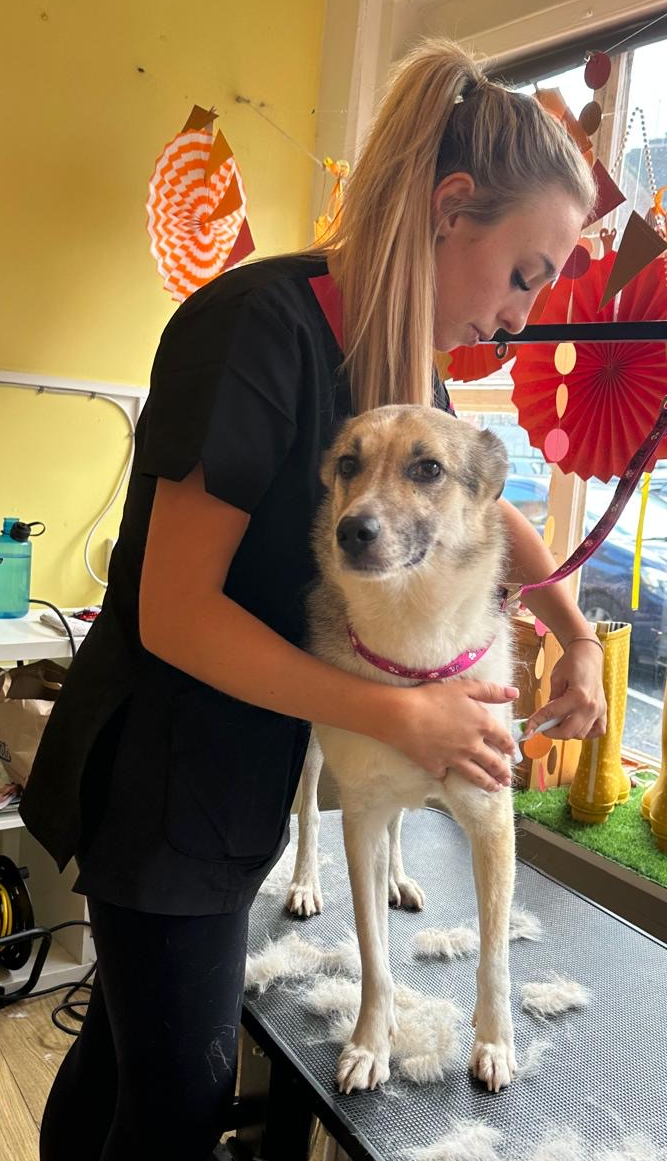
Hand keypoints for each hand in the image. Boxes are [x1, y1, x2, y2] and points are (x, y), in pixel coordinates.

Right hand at [389, 680, 518, 793]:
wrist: (404, 716)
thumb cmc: (433, 697)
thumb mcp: (465, 687)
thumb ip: (491, 691)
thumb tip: (514, 693)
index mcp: (482, 725)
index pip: (503, 739)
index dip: (510, 747)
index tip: (513, 754)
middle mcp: (473, 746)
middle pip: (493, 763)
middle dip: (502, 772)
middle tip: (507, 779)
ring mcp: (455, 759)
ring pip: (476, 775)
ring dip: (488, 783)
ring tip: (495, 788)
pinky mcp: (437, 767)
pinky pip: (445, 775)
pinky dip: (448, 776)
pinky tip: (451, 778)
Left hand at [525, 639, 605, 739]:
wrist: (588, 655)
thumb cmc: (572, 663)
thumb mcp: (556, 679)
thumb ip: (551, 700)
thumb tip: (545, 718)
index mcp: (578, 696)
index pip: (552, 714)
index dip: (537, 722)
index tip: (528, 729)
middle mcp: (590, 706)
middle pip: (568, 732)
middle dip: (551, 732)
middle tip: (543, 726)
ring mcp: (599, 710)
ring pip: (581, 734)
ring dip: (567, 732)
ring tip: (558, 721)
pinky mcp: (603, 711)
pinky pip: (597, 731)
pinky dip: (586, 732)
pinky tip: (577, 725)